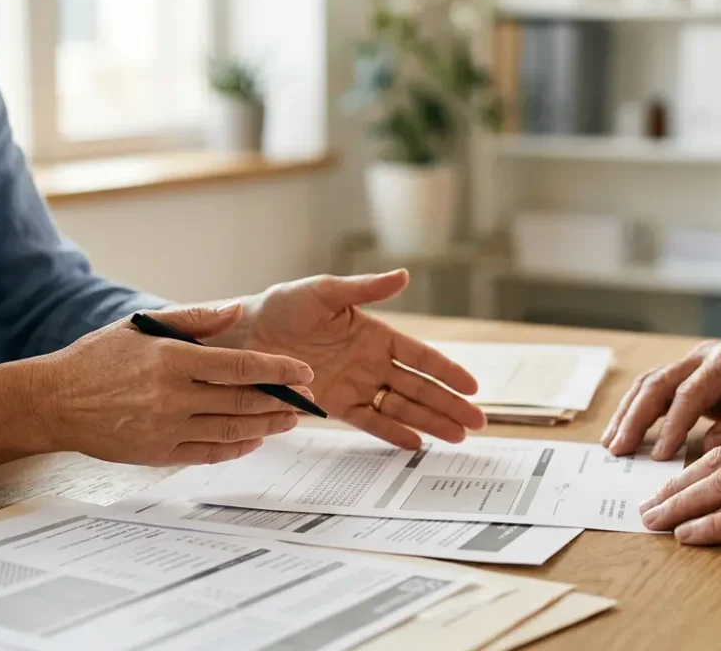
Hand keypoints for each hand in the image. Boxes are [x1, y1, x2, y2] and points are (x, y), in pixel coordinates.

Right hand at [33, 305, 315, 465]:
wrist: (54, 401)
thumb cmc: (98, 359)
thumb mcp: (142, 325)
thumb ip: (194, 319)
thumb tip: (238, 310)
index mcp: (172, 360)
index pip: (240, 366)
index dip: (278, 370)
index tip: (303, 371)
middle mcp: (172, 397)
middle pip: (242, 401)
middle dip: (281, 400)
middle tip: (306, 399)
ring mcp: (166, 428)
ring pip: (231, 430)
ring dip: (267, 426)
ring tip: (290, 420)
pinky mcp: (158, 453)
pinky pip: (208, 453)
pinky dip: (237, 448)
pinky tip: (255, 440)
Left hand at [230, 270, 486, 448]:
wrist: (244, 334)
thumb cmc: (282, 306)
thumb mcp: (325, 291)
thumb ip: (365, 288)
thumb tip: (404, 276)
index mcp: (374, 334)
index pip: (420, 357)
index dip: (447, 371)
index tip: (472, 386)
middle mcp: (370, 362)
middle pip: (419, 387)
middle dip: (449, 405)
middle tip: (477, 423)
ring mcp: (355, 385)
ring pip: (401, 407)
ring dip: (430, 422)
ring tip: (457, 437)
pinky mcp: (334, 405)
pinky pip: (369, 421)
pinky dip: (392, 432)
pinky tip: (415, 444)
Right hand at [602, 340, 720, 459]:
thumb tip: (707, 448)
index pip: (690, 393)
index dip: (672, 425)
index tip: (659, 455)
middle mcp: (706, 354)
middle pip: (658, 383)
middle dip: (635, 418)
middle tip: (618, 449)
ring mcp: (694, 361)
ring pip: (649, 383)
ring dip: (628, 414)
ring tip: (612, 444)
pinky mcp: (688, 373)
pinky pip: (655, 389)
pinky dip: (637, 410)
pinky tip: (624, 432)